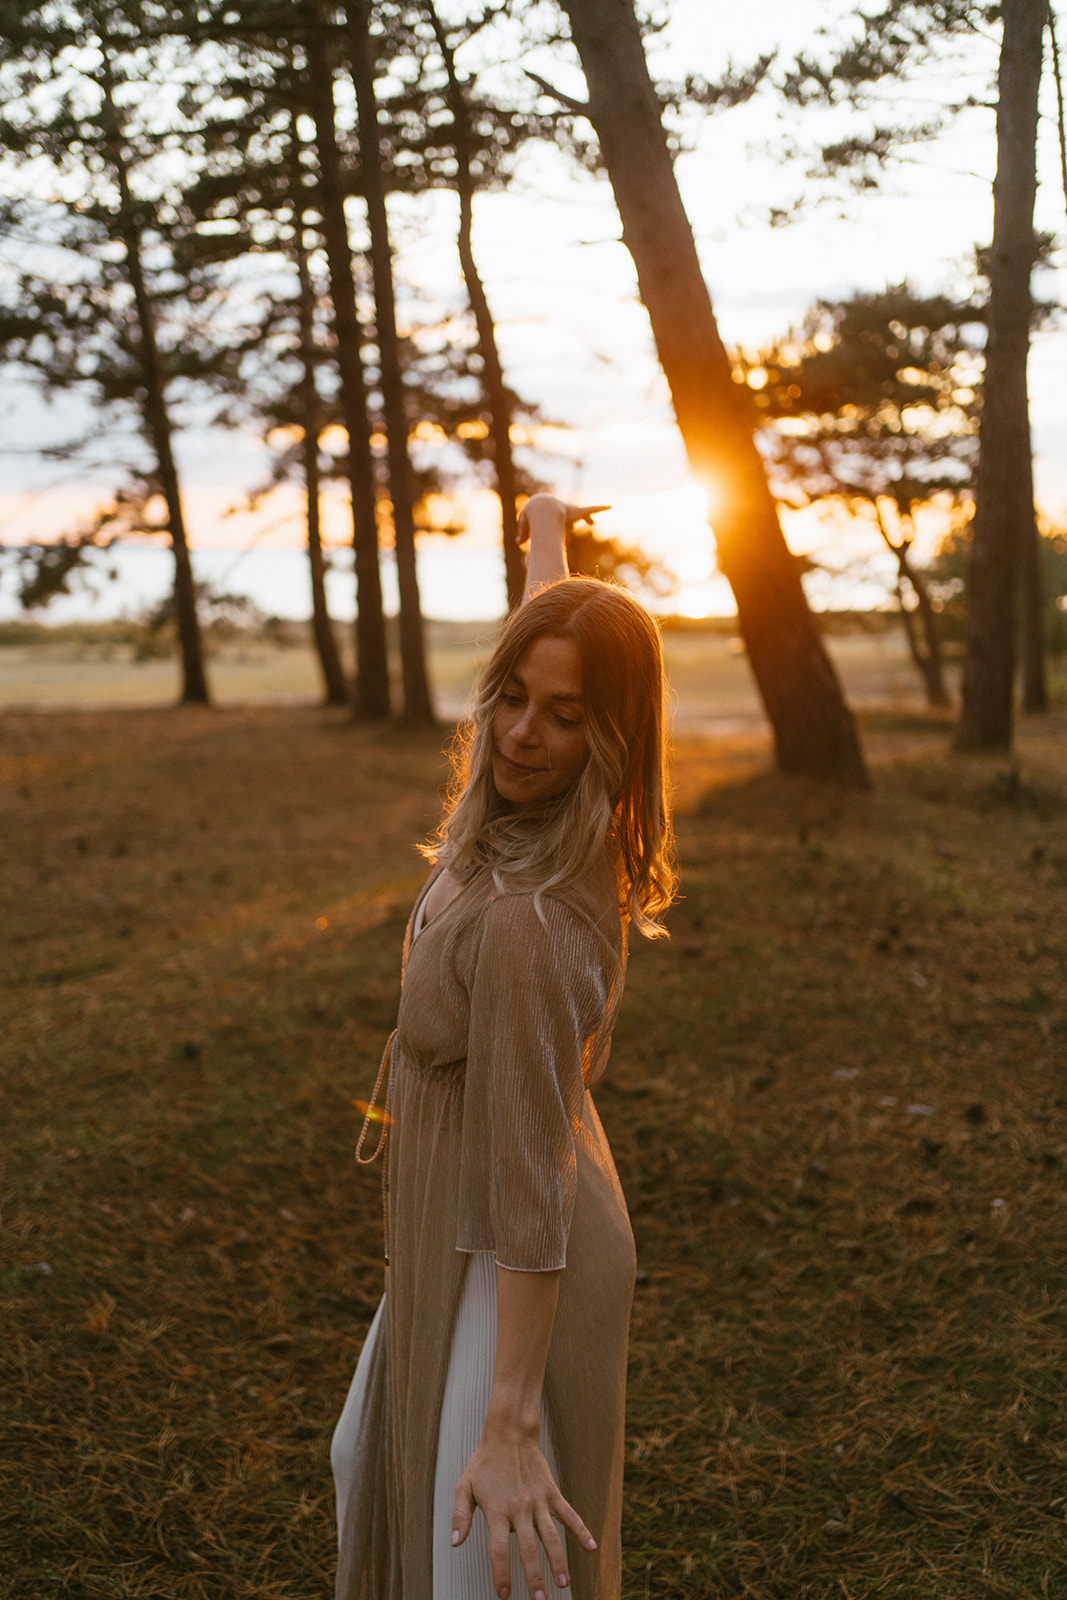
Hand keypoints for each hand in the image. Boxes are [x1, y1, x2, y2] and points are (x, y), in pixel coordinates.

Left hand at [451, 1428, 596, 1599]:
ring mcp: (538, 1500)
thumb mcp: (465, 1487)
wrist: (509, 1434)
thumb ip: (460, 1516)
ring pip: (551, 1536)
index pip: (499, 1550)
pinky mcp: (552, 1492)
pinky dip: (581, 1530)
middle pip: (528, 1549)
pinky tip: (591, 1547)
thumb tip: (455, 1544)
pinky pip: (568, 1514)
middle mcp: (519, 1507)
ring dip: (558, 1561)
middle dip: (534, 1577)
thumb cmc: (484, 1463)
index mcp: (497, 1510)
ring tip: (563, 1584)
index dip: (501, 1575)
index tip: (504, 1596)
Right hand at [517, 495, 610, 547]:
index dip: (568, 525)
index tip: (572, 528)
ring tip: (593, 522)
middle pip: (576, 516)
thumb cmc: (533, 519)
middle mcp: (565, 513)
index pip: (564, 521)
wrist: (540, 510)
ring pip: (584, 513)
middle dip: (581, 519)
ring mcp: (573, 512)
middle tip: (589, 524)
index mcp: (556, 517)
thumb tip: (519, 543)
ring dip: (589, 518)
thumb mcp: (527, 528)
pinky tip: (609, 506)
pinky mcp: (578, 512)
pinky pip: (593, 508)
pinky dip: (601, 508)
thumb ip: (523, 534)